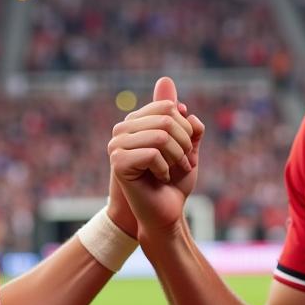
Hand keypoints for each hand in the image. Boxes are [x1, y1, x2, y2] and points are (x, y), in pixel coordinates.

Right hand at [108, 77, 204, 234]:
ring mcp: (117, 145)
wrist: (164, 213)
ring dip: (177, 156)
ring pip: (161, 135)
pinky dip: (165, 168)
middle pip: (167, 119)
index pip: (167, 106)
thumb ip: (184, 122)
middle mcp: (124, 129)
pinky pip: (153, 153)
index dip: (185, 128)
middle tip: (184, 163)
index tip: (186, 149)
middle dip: (184, 143)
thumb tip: (174, 91)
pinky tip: (161, 178)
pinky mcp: (118, 162)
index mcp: (138, 121)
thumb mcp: (186, 147)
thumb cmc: (174, 181)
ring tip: (174, 170)